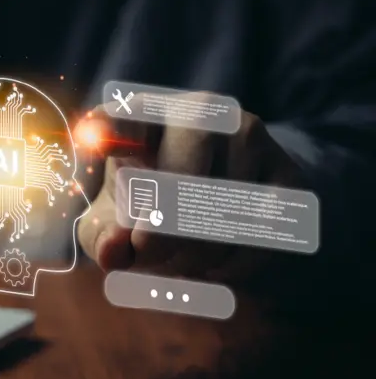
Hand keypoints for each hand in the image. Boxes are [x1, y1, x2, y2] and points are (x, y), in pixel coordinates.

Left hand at [78, 98, 303, 282]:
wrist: (224, 194)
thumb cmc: (148, 204)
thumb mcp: (115, 220)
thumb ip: (102, 237)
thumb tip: (114, 253)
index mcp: (144, 117)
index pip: (125, 119)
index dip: (108, 131)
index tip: (90, 139)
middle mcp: (200, 113)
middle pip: (179, 181)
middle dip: (158, 235)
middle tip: (145, 255)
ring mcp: (250, 138)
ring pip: (219, 216)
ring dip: (192, 256)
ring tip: (176, 260)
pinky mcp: (288, 174)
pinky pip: (258, 236)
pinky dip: (229, 264)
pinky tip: (211, 262)